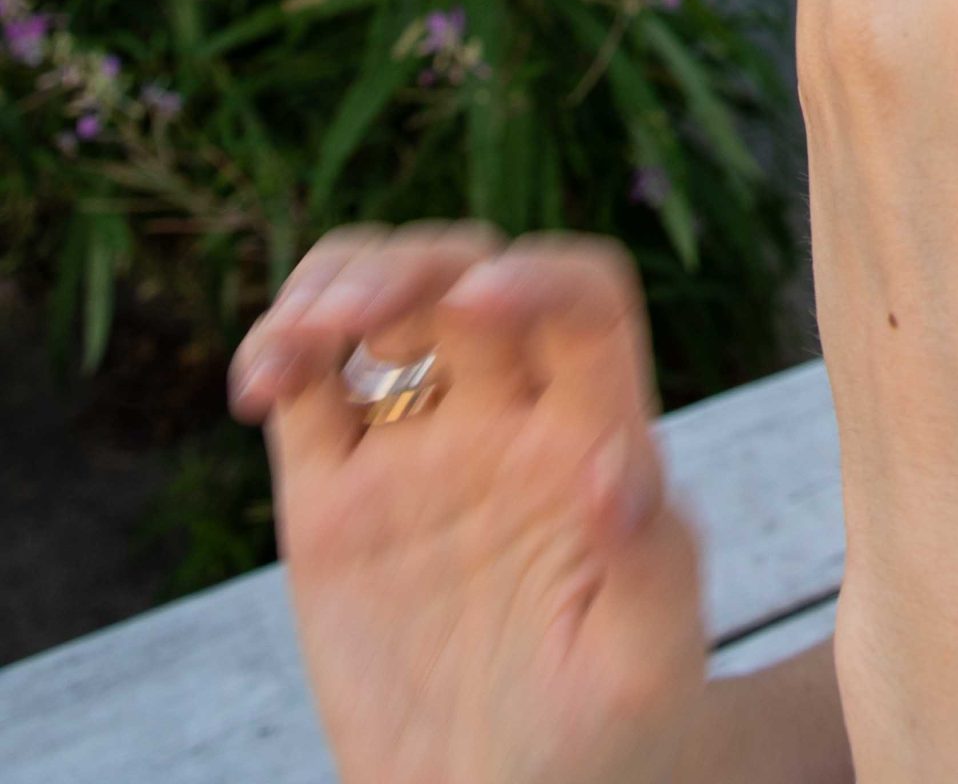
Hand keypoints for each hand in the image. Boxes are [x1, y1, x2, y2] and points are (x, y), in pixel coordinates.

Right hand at [229, 225, 707, 783]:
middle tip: (351, 316)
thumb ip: (650, 563)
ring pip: (385, 309)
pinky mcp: (336, 506)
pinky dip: (275, 355)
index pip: (584, 301)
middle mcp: (511, 422)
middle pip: (470, 277)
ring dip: (338, 283)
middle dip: (411, 266)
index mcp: (596, 435)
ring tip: (297, 338)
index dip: (539, 276)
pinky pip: (306, 395)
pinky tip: (261, 383)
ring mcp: (421, 455)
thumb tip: (620, 467)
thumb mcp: (648, 664)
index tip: (480, 296)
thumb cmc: (615, 742)